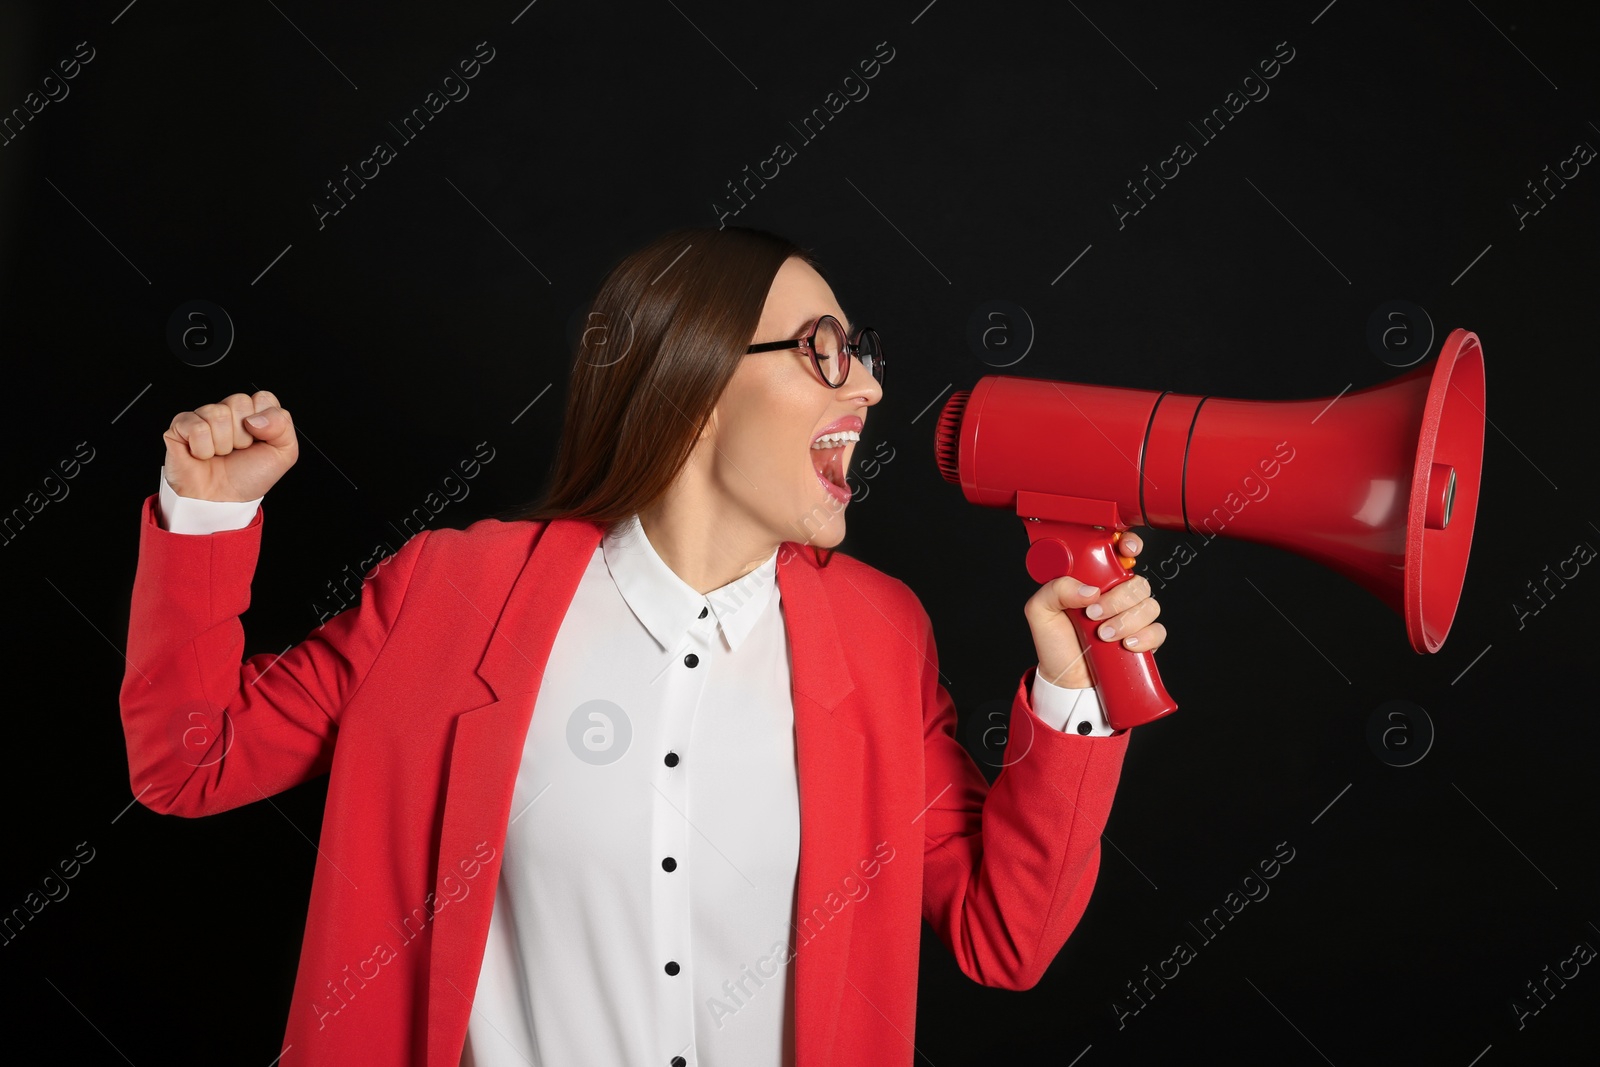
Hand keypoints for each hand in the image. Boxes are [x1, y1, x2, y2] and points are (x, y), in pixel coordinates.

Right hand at [162, 390, 297, 501]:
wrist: (223, 501)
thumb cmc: (248, 478)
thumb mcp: (283, 453)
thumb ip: (283, 425)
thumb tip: (255, 418)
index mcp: (252, 414)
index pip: (263, 397)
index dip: (265, 423)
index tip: (260, 441)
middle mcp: (227, 412)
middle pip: (239, 401)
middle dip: (243, 435)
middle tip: (238, 450)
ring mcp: (202, 417)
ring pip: (218, 414)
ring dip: (224, 444)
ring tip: (220, 454)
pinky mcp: (180, 427)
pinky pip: (197, 427)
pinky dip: (203, 448)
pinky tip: (203, 455)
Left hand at [1024, 532, 1166, 688]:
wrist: (1065, 679)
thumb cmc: (1054, 642)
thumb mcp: (1040, 611)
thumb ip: (1056, 590)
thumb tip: (1089, 590)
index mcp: (1094, 580)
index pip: (1119, 554)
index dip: (1128, 546)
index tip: (1125, 552)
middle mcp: (1116, 595)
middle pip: (1137, 583)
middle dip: (1117, 599)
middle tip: (1094, 614)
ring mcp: (1131, 617)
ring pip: (1149, 606)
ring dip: (1127, 621)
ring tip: (1103, 634)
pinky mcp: (1143, 639)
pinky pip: (1158, 631)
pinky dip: (1145, 637)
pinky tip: (1126, 644)